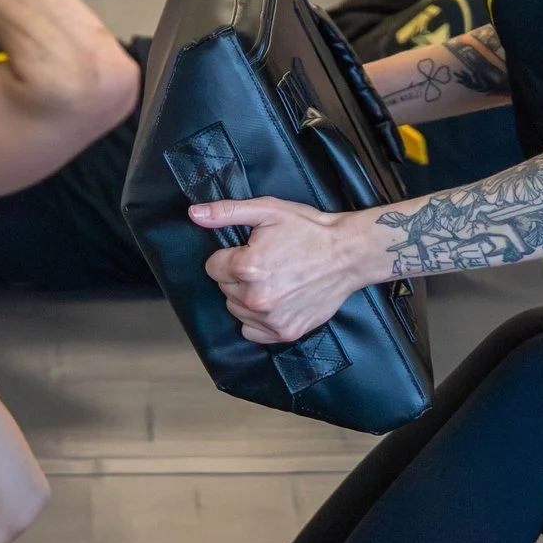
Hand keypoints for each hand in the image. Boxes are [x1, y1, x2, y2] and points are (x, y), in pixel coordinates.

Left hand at [190, 198, 370, 342]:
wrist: (349, 254)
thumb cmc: (310, 230)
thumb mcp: (268, 210)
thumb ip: (227, 212)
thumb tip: (194, 213)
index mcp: (247, 267)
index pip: (213, 266)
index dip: (230, 255)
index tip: (251, 250)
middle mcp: (256, 298)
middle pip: (224, 288)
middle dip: (238, 276)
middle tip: (267, 263)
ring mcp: (271, 319)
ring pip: (236, 310)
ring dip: (246, 297)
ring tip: (274, 280)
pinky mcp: (285, 332)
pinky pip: (252, 332)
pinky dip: (258, 320)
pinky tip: (275, 301)